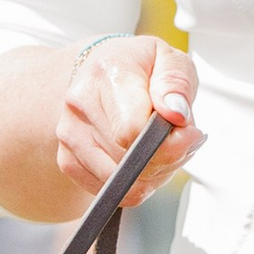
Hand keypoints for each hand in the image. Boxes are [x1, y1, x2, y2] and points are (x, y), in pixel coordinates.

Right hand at [55, 35, 197, 207]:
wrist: (99, 72)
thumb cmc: (140, 67)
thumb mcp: (170, 60)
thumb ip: (176, 84)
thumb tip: (175, 114)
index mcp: (106, 74)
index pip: (133, 131)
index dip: (168, 141)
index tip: (186, 130)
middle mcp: (80, 105)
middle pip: (133, 161)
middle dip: (168, 157)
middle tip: (177, 135)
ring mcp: (69, 136)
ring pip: (126, 183)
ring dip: (155, 173)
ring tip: (159, 144)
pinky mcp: (68, 162)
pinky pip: (115, 194)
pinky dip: (136, 184)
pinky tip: (140, 157)